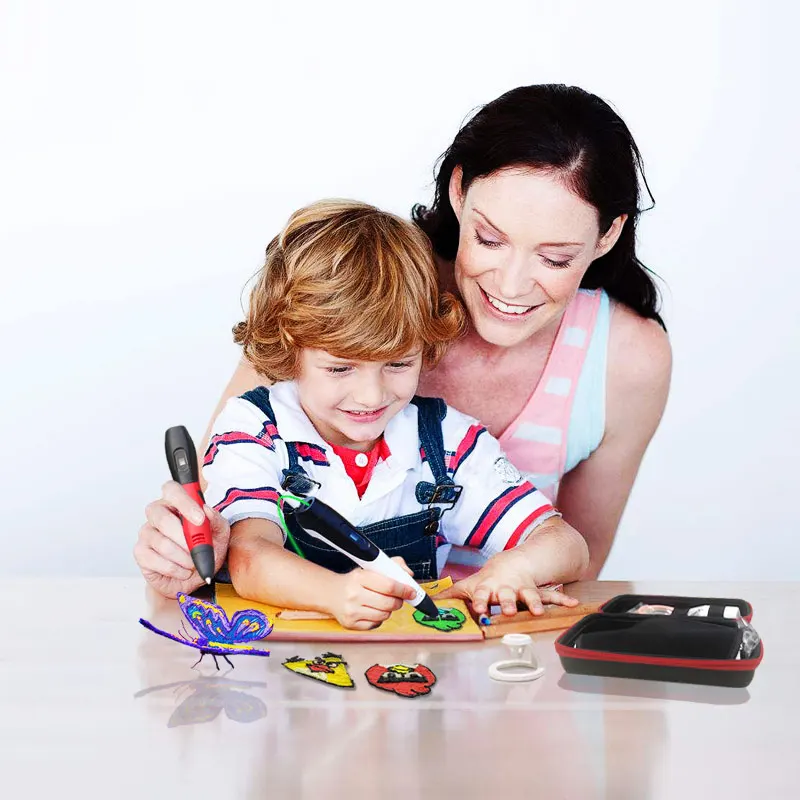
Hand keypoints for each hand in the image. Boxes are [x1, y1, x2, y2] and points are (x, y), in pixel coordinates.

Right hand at [134, 480, 230, 597]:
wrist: (197, 576)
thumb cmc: (206, 549)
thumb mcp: (220, 534)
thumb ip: (216, 521)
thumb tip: (206, 510)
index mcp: (176, 503)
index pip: (172, 490)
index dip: (185, 503)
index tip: (200, 519)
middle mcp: (157, 514)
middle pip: (162, 517)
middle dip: (184, 537)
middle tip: (198, 548)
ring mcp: (146, 532)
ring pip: (162, 543)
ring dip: (184, 557)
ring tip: (193, 562)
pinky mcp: (140, 552)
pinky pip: (156, 560)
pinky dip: (176, 569)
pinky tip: (183, 570)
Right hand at [327, 557, 415, 629]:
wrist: (331, 593)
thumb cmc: (355, 581)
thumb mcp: (371, 568)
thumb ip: (393, 566)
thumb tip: (409, 575)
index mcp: (360, 577)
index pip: (389, 586)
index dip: (404, 590)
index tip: (412, 592)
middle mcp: (354, 594)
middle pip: (389, 603)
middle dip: (398, 601)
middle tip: (398, 598)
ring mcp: (351, 611)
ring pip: (384, 615)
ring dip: (389, 610)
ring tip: (383, 603)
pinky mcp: (351, 624)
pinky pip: (376, 625)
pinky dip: (379, 619)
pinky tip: (373, 611)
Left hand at [437, 548, 579, 616]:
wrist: (513, 563)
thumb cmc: (489, 579)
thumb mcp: (471, 585)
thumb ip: (453, 596)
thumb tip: (430, 604)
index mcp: (489, 588)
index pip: (482, 595)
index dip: (480, 601)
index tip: (479, 609)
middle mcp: (506, 588)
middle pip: (506, 596)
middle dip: (506, 603)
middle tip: (506, 610)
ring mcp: (523, 590)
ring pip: (529, 596)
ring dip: (533, 603)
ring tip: (538, 611)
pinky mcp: (538, 592)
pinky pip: (552, 596)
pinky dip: (563, 600)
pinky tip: (573, 603)